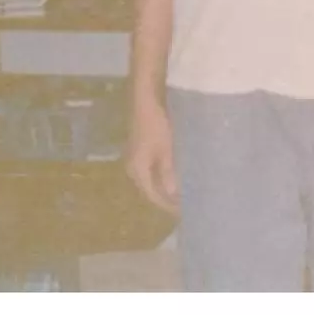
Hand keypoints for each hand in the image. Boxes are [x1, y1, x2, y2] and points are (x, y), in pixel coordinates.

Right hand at [124, 98, 178, 212]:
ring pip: (149, 181)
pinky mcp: (139, 151)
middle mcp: (132, 168)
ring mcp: (133, 159)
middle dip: (164, 199)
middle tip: (181, 206)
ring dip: (162, 188)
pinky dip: (160, 177)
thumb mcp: (166, 150)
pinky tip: (171, 177)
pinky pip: (149, 171)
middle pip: (149, 190)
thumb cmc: (157, 125)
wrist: (145, 101)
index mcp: (137, 170)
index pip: (152, 195)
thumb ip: (168, 173)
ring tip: (178, 195)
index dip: (166, 204)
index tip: (180, 213)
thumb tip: (173, 195)